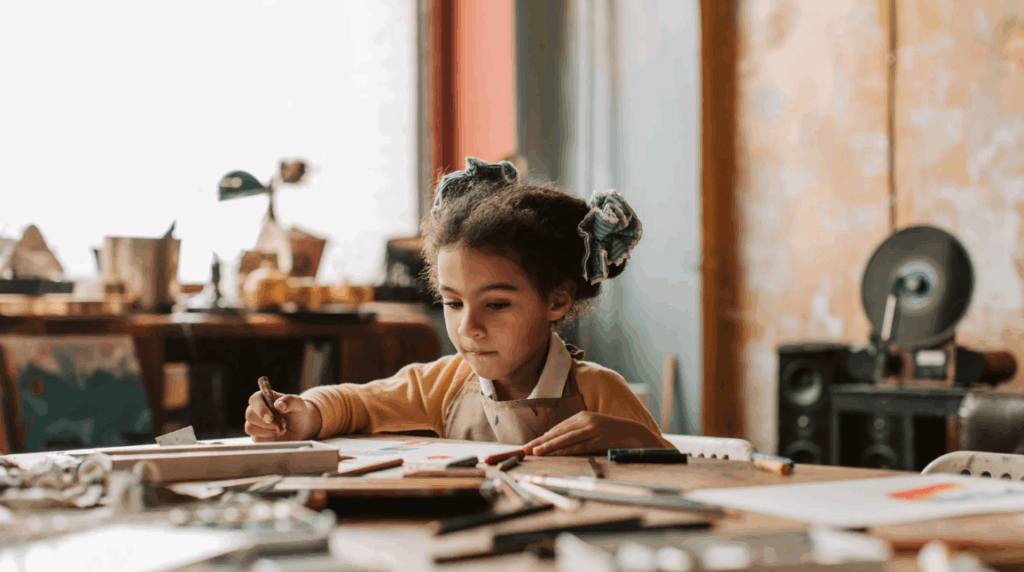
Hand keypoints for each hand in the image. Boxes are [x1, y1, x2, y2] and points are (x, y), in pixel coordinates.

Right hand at [244, 390, 321, 441]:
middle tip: (283, 424)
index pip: (254, 400)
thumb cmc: (296, 412)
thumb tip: (278, 405)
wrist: (300, 428)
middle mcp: (255, 410)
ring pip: (251, 428)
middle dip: (267, 423)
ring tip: (282, 429)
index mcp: (263, 397)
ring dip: (269, 431)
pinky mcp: (256, 436)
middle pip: (249, 415)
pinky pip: (257, 439)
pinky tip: (278, 435)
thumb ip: (289, 401)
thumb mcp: (298, 403)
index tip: (271, 417)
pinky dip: (270, 439)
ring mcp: (254, 423)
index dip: (260, 409)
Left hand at [522, 412, 666, 455]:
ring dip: (548, 446)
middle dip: (539, 442)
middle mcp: (585, 420)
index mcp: (582, 416)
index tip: (528, 446)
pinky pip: (578, 446)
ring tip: (533, 452)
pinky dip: (564, 450)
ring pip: (565, 439)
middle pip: (557, 432)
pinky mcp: (598, 438)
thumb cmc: (614, 435)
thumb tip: (554, 442)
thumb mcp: (593, 430)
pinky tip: (554, 454)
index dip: (542, 438)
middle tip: (523, 449)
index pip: (558, 429)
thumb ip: (576, 434)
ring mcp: (592, 428)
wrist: (637, 433)